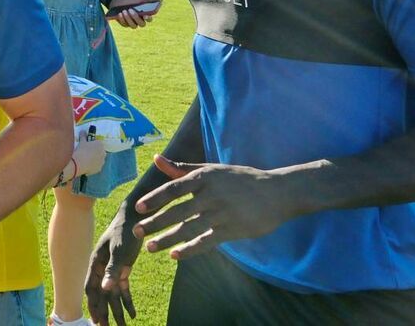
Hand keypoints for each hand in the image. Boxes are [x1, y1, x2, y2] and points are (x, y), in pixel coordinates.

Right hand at [72, 132, 107, 178]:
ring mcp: (102, 162)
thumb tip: (83, 131)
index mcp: (100, 144)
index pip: (98, 143)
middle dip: (95, 152)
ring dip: (95, 159)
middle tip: (87, 153)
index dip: (93, 144)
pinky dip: (93, 165)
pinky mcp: (99, 169)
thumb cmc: (81, 150)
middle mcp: (104, 153)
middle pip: (100, 151)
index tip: (88, 146)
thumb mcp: (81, 141)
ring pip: (99, 159)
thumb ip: (83, 135)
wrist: (79, 163)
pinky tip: (86, 165)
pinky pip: (96, 166)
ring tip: (86, 160)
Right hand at [85, 204, 140, 325]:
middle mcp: (101, 269)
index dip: (93, 305)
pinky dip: (128, 302)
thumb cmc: (124, 231)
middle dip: (104, 313)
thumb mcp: (119, 251)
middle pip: (101, 295)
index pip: (91, 289)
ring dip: (117, 311)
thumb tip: (105, 289)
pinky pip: (124, 290)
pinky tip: (133, 314)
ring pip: (113, 295)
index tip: (96, 322)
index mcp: (96, 263)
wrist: (135, 218)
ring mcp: (112, 270)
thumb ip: (112, 270)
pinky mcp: (123, 270)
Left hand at [106, 0, 160, 28]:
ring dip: (128, 18)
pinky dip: (122, 19)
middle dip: (136, 17)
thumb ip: (149, 0)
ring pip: (133, 26)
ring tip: (124, 11)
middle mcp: (140, 21)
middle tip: (130, 10)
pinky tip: (119, 13)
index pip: (150, 19)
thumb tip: (161, 0)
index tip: (145, 15)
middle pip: (142, 24)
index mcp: (145, 15)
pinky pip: (125, 25)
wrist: (117, 0)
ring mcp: (132, 23)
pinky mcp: (125, 24)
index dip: (148, 18)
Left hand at [132, 156, 304, 259]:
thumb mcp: (212, 169)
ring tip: (150, 248)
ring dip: (168, 239)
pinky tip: (175, 256)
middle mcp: (211, 195)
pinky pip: (207, 241)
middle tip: (137, 232)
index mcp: (204, 178)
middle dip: (155, 223)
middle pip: (178, 212)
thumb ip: (182, 168)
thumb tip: (156, 158)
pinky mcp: (232, 230)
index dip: (155, 199)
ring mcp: (222, 214)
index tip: (138, 209)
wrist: (277, 192)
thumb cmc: (241, 179)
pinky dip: (191, 249)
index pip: (174, 189)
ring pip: (190, 229)